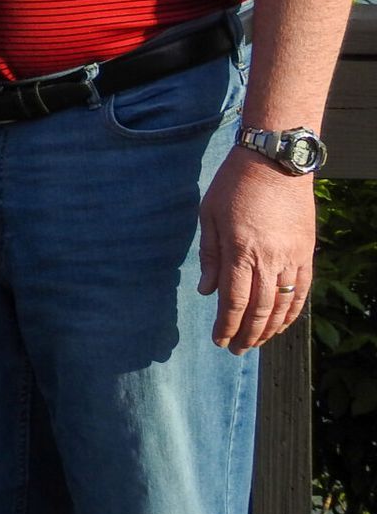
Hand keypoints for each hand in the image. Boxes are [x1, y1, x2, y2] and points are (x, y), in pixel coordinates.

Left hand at [198, 148, 315, 351]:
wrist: (275, 163)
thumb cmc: (234, 185)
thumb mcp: (209, 214)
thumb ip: (209, 254)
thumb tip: (206, 292)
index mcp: (240, 249)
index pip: (234, 300)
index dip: (227, 325)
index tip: (219, 340)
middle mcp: (269, 259)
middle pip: (259, 309)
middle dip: (246, 334)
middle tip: (236, 349)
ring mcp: (292, 258)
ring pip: (283, 305)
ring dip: (269, 329)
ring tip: (255, 343)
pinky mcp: (306, 254)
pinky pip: (302, 291)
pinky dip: (292, 312)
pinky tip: (281, 324)